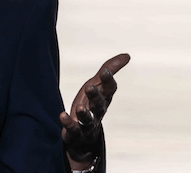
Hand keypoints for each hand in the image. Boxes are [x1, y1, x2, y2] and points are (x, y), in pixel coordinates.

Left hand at [60, 53, 129, 169]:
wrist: (85, 135)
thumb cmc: (91, 103)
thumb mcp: (97, 84)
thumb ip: (110, 69)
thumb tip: (127, 55)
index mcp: (104, 98)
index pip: (109, 89)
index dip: (108, 81)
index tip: (105, 71)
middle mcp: (97, 111)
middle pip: (99, 104)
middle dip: (95, 96)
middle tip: (89, 87)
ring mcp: (87, 123)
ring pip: (88, 119)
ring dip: (84, 113)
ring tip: (80, 108)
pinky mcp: (75, 133)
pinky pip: (73, 129)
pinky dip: (68, 123)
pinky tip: (62, 115)